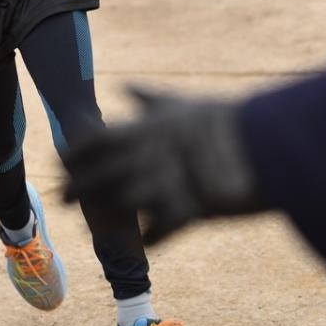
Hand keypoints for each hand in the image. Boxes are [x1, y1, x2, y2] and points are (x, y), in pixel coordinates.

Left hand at [63, 88, 264, 243]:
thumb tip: (124, 86)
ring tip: (96, 226)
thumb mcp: (180, 103)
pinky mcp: (186, 215)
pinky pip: (156, 234)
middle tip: (62, 197)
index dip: (74, 154)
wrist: (263, 144)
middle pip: (98, 178)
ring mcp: (165, 189)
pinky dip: (149, 237)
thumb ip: (148, 98)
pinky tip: (143, 240)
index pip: (94, 143)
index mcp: (145, 131)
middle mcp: (147, 160)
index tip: (63, 160)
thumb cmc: (221, 120)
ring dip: (105, 218)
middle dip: (76, 189)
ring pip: (120, 208)